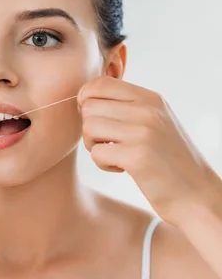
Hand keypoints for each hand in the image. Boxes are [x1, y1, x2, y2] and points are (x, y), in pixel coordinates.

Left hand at [77, 76, 220, 223]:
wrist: (195, 194)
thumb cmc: (166, 159)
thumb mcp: (153, 121)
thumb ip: (125, 105)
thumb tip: (83, 95)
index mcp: (150, 98)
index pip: (100, 84)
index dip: (86, 101)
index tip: (95, 119)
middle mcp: (147, 110)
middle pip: (89, 107)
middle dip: (90, 128)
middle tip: (109, 143)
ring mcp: (143, 132)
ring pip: (89, 128)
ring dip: (94, 146)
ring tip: (115, 155)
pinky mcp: (137, 156)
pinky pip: (96, 153)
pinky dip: (103, 164)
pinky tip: (122, 168)